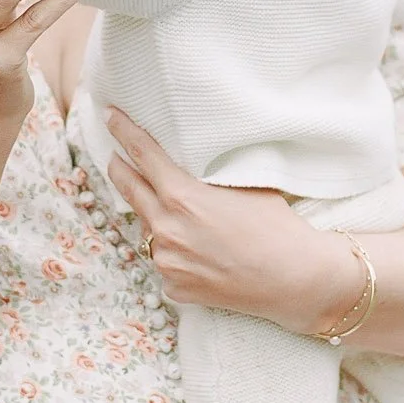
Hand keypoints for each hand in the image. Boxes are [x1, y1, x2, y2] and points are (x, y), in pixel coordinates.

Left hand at [104, 107, 355, 329]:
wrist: (294, 278)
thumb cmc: (275, 225)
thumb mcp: (240, 184)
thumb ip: (203, 175)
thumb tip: (183, 162)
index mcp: (180, 195)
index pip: (141, 152)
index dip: (123, 130)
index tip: (110, 116)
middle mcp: (165, 228)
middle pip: (129, 188)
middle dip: (119, 168)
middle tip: (115, 156)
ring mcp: (166, 261)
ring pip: (147, 229)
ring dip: (154, 216)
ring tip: (175, 213)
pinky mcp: (174, 286)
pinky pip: (165, 261)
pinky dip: (174, 252)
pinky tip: (197, 252)